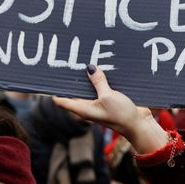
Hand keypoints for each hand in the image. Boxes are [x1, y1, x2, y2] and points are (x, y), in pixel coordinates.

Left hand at [54, 65, 168, 153]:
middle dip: (72, 77)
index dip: (53, 89)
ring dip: (89, 76)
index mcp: (81, 108)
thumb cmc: (121, 115)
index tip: (45, 77)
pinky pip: (101, 86)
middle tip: (67, 59)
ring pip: (89, 86)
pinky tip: (103, 66)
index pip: (61, 99)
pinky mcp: (109, 99)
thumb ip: (99, 82)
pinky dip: (101, 78)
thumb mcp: (108, 96)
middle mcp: (87, 105)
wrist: (139, 125)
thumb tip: (90, 68)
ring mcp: (98, 102)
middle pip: (75, 90)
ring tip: (84, 58)